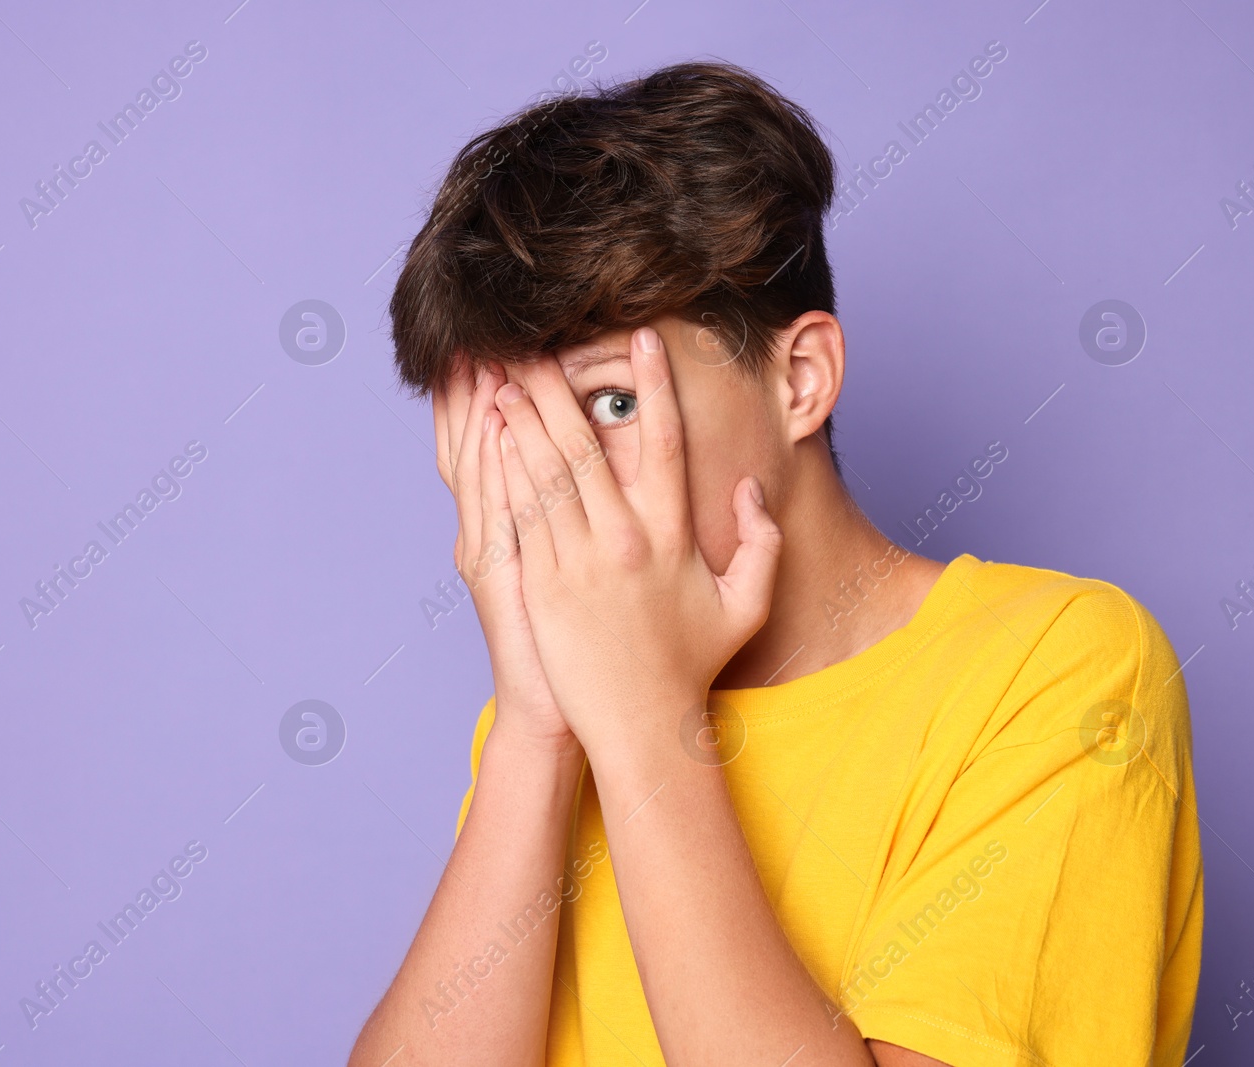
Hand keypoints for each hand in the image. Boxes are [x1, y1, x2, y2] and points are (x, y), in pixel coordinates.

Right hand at [433, 358, 573, 750]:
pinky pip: (496, 510)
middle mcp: (486, 533)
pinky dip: (494, 467)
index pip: (487, 447)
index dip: (481, 399)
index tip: (489, 348)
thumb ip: (559, 521)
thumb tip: (573, 462)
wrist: (555, 711)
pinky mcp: (502, 576)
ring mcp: (489, 552)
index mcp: (502, 529)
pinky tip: (499, 427)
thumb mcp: (554, 577)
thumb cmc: (572, 646)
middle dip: (475, 389)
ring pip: (478, 468)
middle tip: (480, 335)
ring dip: (478, 412)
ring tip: (483, 360)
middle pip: (473, 445)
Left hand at [493, 326, 782, 755]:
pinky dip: (504, 471)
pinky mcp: (540, 584)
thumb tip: (751, 490)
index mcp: (671, 534)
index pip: (664, 442)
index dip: (655, 386)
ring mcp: (577, 561)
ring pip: (543, 473)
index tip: (643, 340)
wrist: (639, 724)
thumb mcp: (746, 606)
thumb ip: (761, 544)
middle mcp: (622, 538)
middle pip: (584, 445)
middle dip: (555, 389)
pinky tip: (492, 440)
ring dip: (520, 420)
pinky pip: (519, 515)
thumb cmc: (690, 665)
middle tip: (534, 346)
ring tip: (503, 378)